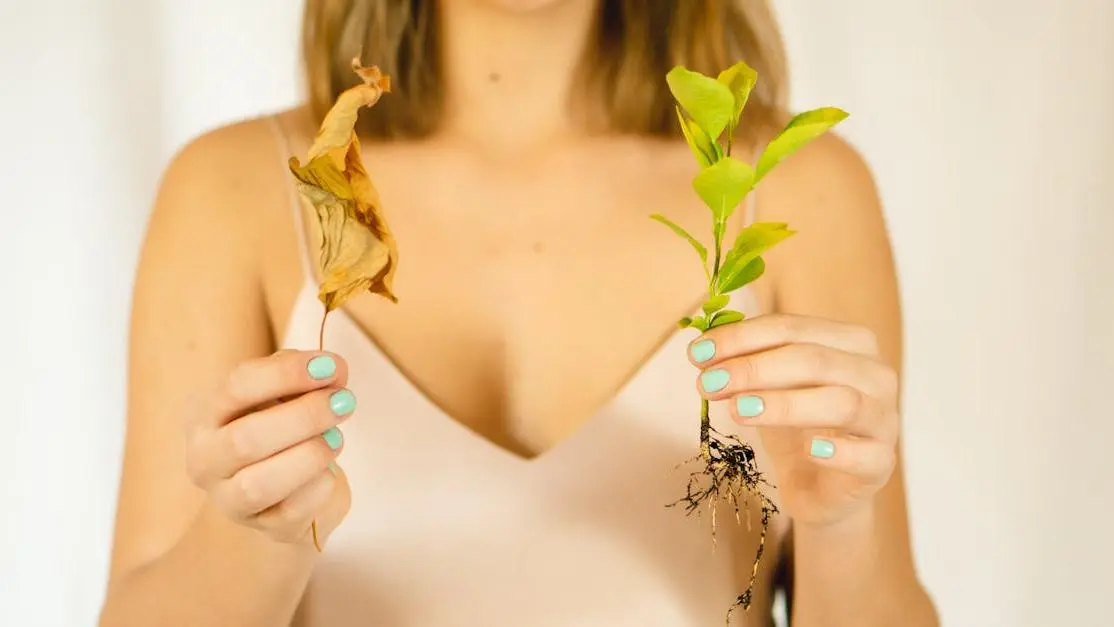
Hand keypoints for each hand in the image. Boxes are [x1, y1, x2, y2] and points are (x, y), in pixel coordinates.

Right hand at [183, 350, 355, 545]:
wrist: (289, 485)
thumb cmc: (281, 426)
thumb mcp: (282, 392)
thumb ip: (302, 376)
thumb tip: (333, 371)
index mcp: (204, 413)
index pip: (236, 387)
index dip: (287, 373)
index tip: (331, 366)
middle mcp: (205, 459)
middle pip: (245, 439)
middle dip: (304, 417)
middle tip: (343, 402)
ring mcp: (228, 499)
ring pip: (258, 485)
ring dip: (309, 456)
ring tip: (336, 438)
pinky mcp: (263, 526)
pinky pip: (290, 513)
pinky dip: (317, 488)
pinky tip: (329, 472)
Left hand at [688, 313, 898, 528]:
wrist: (819, 487)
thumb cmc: (795, 426)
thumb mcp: (767, 388)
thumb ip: (744, 362)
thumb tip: (702, 347)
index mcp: (850, 342)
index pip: (792, 328)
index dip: (742, 337)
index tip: (697, 352)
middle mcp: (875, 375)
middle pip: (814, 361)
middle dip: (754, 369)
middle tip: (708, 382)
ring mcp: (884, 419)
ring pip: (841, 402)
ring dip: (784, 405)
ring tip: (737, 411)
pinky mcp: (883, 463)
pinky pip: (868, 455)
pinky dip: (838, 450)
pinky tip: (808, 450)